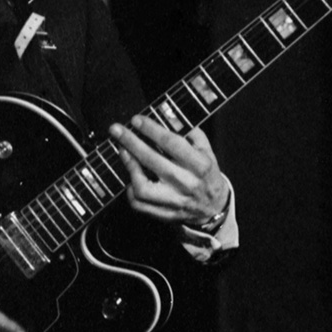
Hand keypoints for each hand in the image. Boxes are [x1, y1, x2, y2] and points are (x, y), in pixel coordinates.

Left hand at [109, 115, 230, 227]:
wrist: (214, 207)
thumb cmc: (207, 174)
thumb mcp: (207, 151)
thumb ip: (190, 133)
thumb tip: (168, 117)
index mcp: (200, 165)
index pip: (172, 143)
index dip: (151, 130)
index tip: (136, 120)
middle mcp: (187, 183)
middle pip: (152, 161)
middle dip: (131, 142)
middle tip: (117, 130)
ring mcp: (174, 201)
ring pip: (143, 187)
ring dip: (129, 167)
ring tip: (122, 151)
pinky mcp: (165, 214)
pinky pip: (140, 204)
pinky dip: (130, 190)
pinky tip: (130, 176)